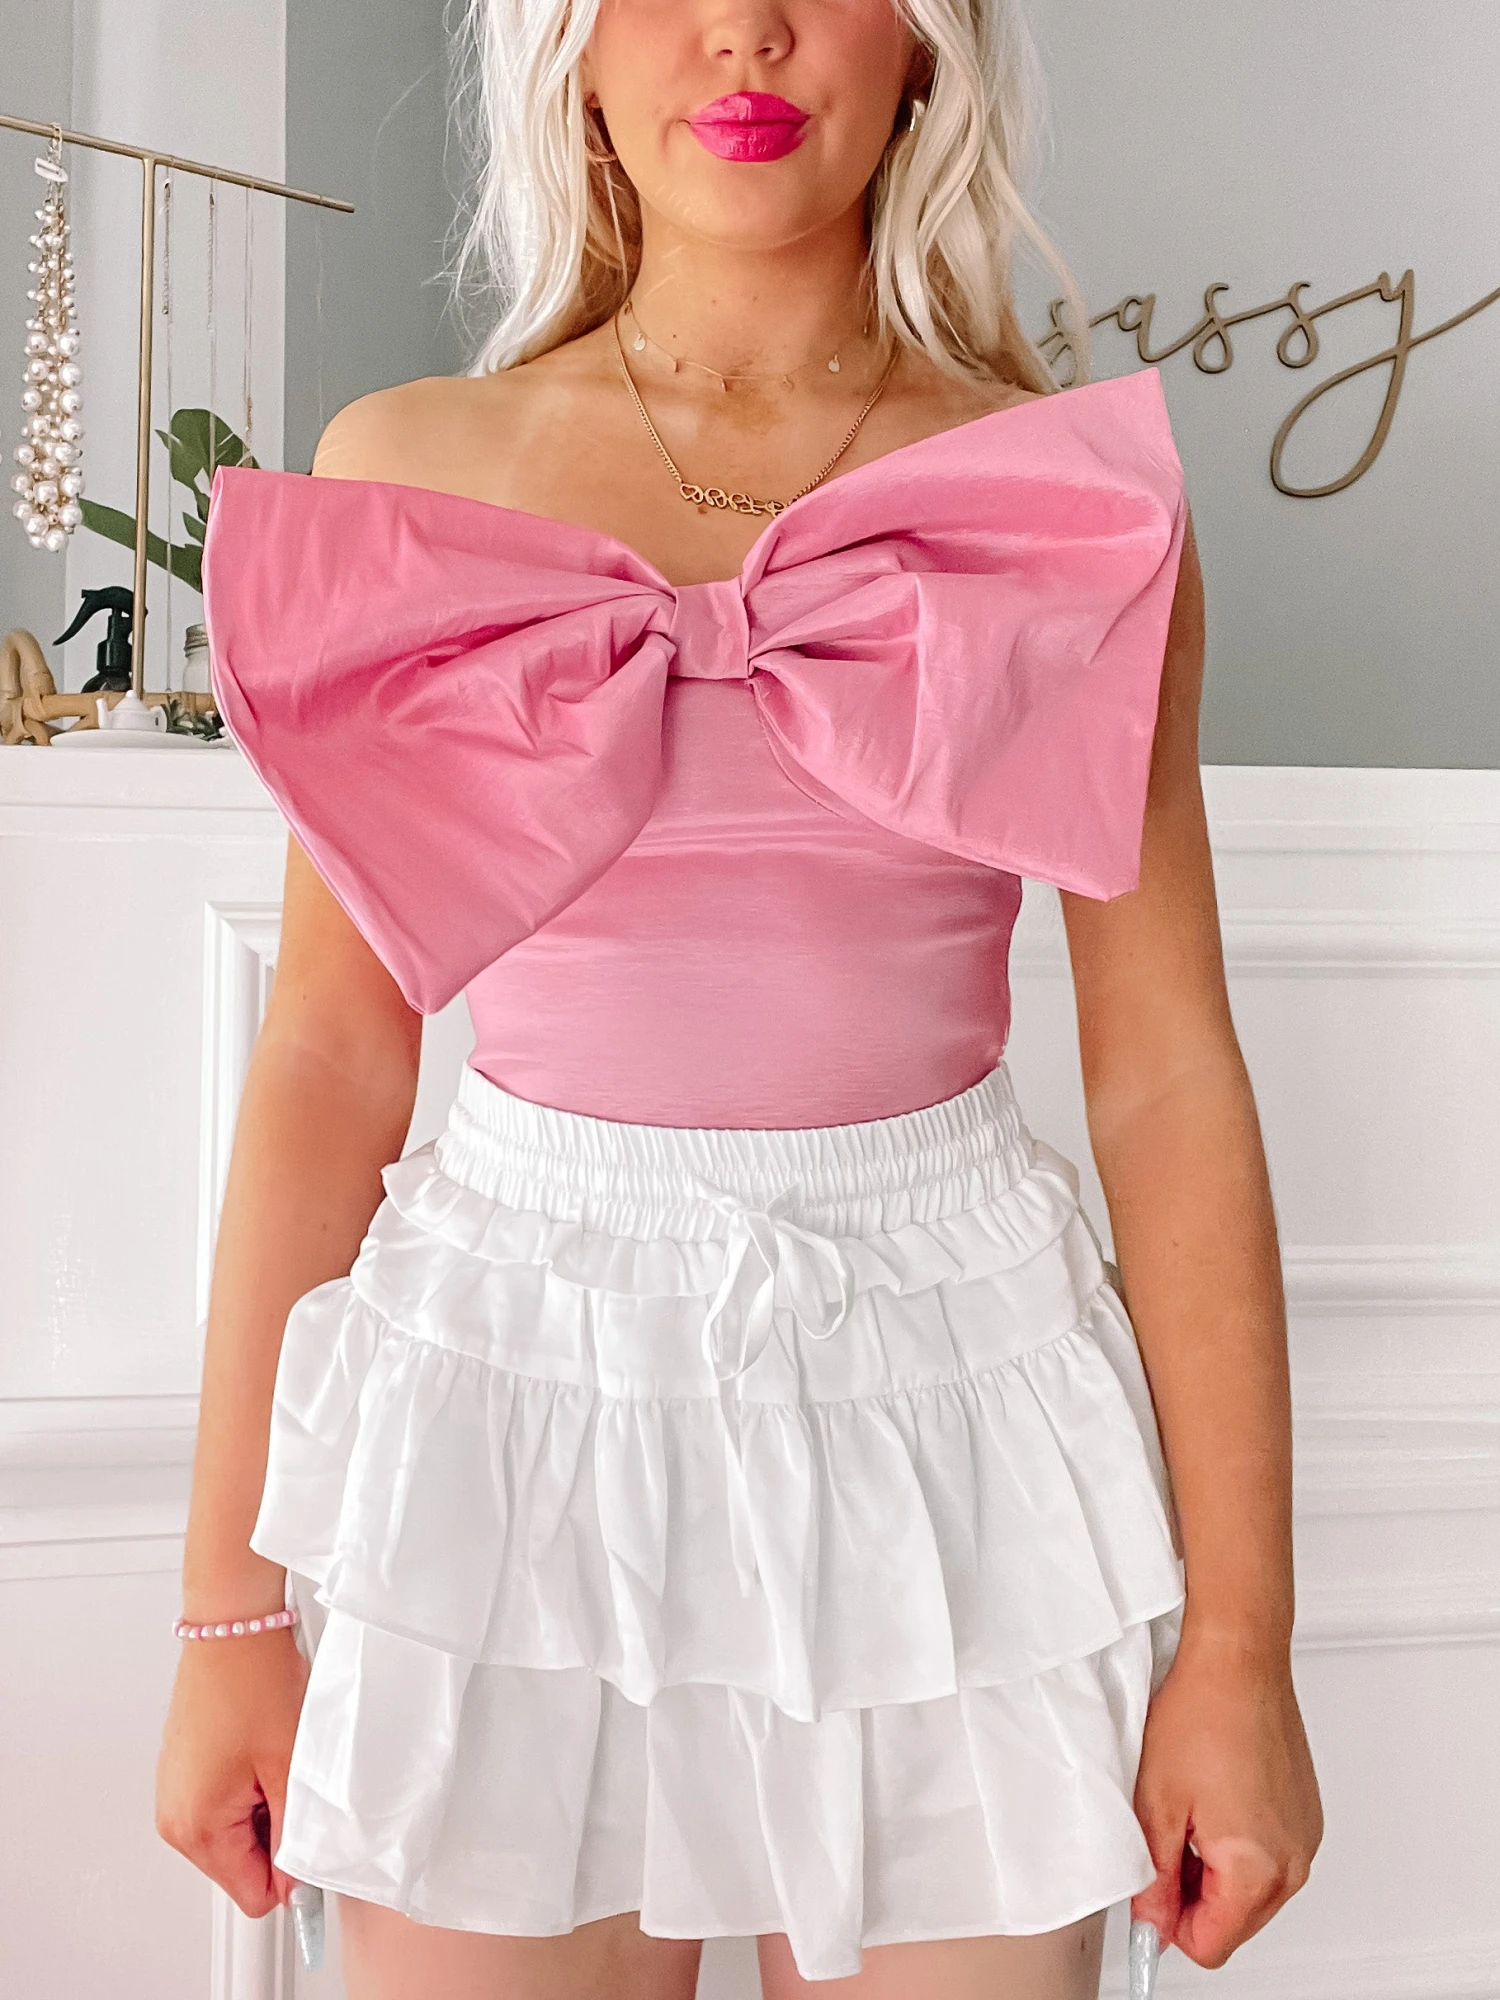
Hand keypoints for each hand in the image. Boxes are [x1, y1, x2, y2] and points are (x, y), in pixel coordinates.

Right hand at [155, 1628, 309, 1916]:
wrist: (233, 1627)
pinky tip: (259, 1747)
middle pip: (240, 1865)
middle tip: (291, 1780)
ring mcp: (174, 1792)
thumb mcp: (289, 1768)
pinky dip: (249, 1785)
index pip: (251, 1894)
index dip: (289, 1874)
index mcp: (195, 1826)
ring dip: (263, 1806)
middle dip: (275, 1833)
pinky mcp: (182, 1770)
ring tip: (273, 1757)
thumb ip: (294, 1836)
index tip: (310, 1843)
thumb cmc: (254, 1682)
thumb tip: (297, 1878)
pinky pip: (223, 1802)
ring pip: (235, 1832)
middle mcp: (174, 1816)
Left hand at [1130, 1624, 1322, 1967]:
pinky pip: (1268, 1858)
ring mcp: (1304, 1838)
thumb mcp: (1156, 1804)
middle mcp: (1293, 1862)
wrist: (1238, 1660)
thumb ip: (1153, 1879)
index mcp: (1256, 1867)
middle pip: (1233, 1923)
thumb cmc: (1201, 1713)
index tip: (1148, 1904)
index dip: (1169, 1925)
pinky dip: (1237, 1844)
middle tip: (1163, 1840)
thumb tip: (1152, 1923)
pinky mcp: (1305, 1816)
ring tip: (1191, 1810)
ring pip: (1250, 1892)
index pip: (1210, 1945)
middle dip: (1192, 1895)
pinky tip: (1216, 1798)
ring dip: (1214, 1869)